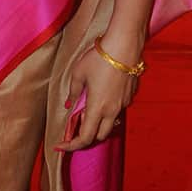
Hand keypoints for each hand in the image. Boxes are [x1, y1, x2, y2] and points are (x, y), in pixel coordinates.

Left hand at [55, 39, 138, 153]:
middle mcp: (112, 110)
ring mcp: (123, 104)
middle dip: (86, 138)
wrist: (124, 44)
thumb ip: (73, 92)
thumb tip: (69, 104)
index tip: (60, 146)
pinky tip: (102, 99)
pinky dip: (108, 112)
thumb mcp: (78, 73)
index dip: (71, 146)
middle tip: (73, 132)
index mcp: (97, 108)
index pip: (85, 138)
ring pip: (111, 124)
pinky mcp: (130, 96)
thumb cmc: (99, 58)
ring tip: (86, 114)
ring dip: (98, 125)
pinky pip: (118, 110)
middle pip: (99, 136)